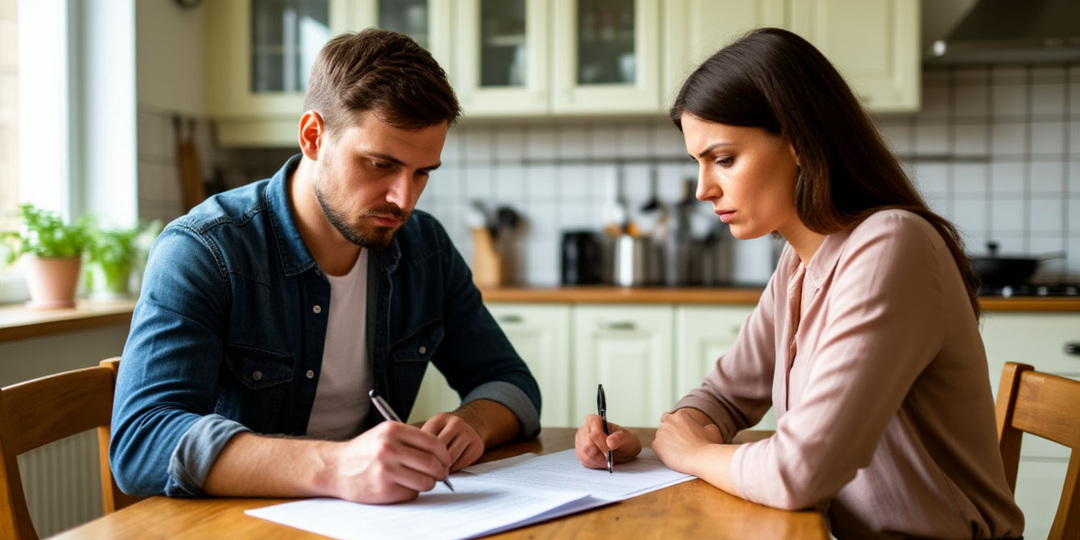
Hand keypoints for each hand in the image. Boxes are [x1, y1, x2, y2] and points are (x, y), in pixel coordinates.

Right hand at [328, 421, 451, 503]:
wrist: (335, 468)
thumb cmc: (363, 452)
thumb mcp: (385, 434)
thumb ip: (411, 440)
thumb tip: (440, 454)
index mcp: (393, 430)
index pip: (434, 443)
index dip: (444, 455)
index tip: (445, 461)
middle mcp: (390, 448)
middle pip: (433, 464)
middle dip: (441, 471)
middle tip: (440, 474)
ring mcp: (386, 469)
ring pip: (425, 481)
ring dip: (428, 483)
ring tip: (419, 480)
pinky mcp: (384, 489)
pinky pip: (412, 493)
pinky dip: (412, 492)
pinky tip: (401, 486)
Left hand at [422, 412, 484, 470]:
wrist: (470, 427)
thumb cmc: (445, 433)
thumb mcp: (433, 430)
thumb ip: (421, 441)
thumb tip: (412, 458)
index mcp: (440, 418)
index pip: (427, 438)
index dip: (421, 453)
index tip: (419, 462)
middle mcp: (456, 423)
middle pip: (440, 449)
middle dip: (433, 461)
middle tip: (428, 470)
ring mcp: (468, 433)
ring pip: (451, 457)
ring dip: (444, 467)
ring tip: (439, 469)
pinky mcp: (478, 446)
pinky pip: (462, 463)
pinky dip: (455, 468)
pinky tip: (451, 466)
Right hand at [574, 414, 641, 468]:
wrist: (622, 448)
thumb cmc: (624, 440)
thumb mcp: (626, 437)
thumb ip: (619, 438)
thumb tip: (610, 442)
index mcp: (594, 420)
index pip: (594, 434)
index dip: (602, 445)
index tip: (610, 451)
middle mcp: (584, 429)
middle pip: (588, 445)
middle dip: (601, 455)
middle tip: (610, 457)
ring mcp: (580, 441)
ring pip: (585, 454)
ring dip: (598, 460)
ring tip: (607, 458)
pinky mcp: (580, 452)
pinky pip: (584, 461)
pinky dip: (595, 464)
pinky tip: (602, 461)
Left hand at [652, 409, 722, 474]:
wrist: (701, 458)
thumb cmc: (709, 445)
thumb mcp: (712, 430)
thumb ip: (705, 426)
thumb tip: (704, 429)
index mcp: (681, 414)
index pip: (675, 416)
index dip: (679, 425)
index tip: (683, 434)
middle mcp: (668, 421)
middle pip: (664, 422)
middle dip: (669, 429)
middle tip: (677, 440)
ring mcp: (660, 432)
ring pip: (660, 435)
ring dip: (665, 440)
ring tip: (676, 450)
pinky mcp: (656, 445)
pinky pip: (657, 446)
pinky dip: (662, 451)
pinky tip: (672, 455)